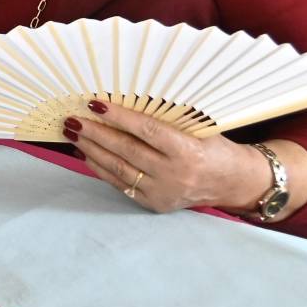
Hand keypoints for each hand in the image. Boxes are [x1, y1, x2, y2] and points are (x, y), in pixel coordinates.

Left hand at [65, 101, 273, 213]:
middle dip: (95, 133)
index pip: (147, 131)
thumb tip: (123, 101)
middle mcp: (175, 175)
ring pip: (118, 169)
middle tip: (72, 119)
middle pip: (126, 151)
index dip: (119, 117)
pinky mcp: (155, 204)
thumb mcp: (198, 129)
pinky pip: (120, 184)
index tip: (95, 103)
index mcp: (189, 152)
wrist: (234, 183)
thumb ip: (166, 119)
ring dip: (91, 150)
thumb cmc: (215, 148)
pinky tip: (86, 154)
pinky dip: (100, 168)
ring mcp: (163, 193)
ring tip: (73, 134)